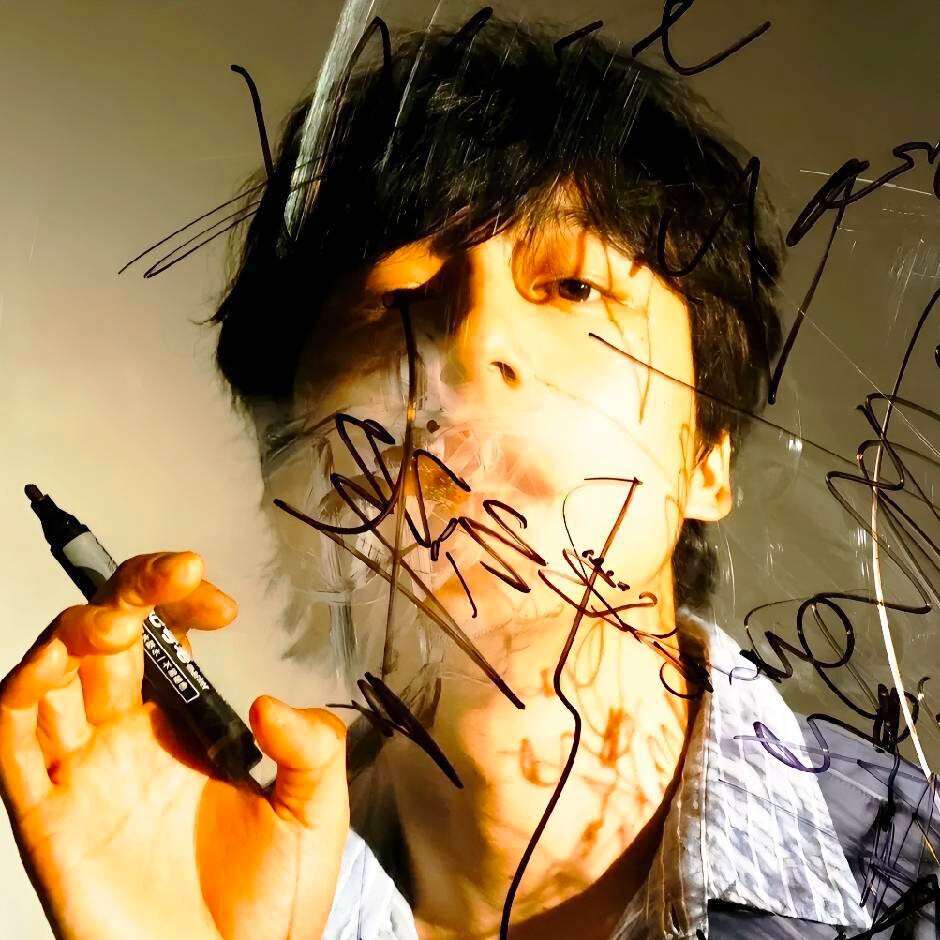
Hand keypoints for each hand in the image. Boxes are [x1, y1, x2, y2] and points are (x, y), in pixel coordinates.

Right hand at [0, 551, 348, 939]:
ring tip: (116, 626)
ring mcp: (85, 774)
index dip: (179, 602)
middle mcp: (128, 738)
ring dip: (72, 634)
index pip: (165, 637)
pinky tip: (48, 668)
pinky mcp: (49, 819)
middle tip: (171, 577)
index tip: (217, 603)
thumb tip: (270, 703)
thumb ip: (311, 750)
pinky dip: (18, 698)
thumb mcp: (313, 811)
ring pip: (50, 678)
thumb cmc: (270, 902)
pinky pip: (13, 746)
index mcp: (185, 725)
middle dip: (129, 592)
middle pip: (104, 639)